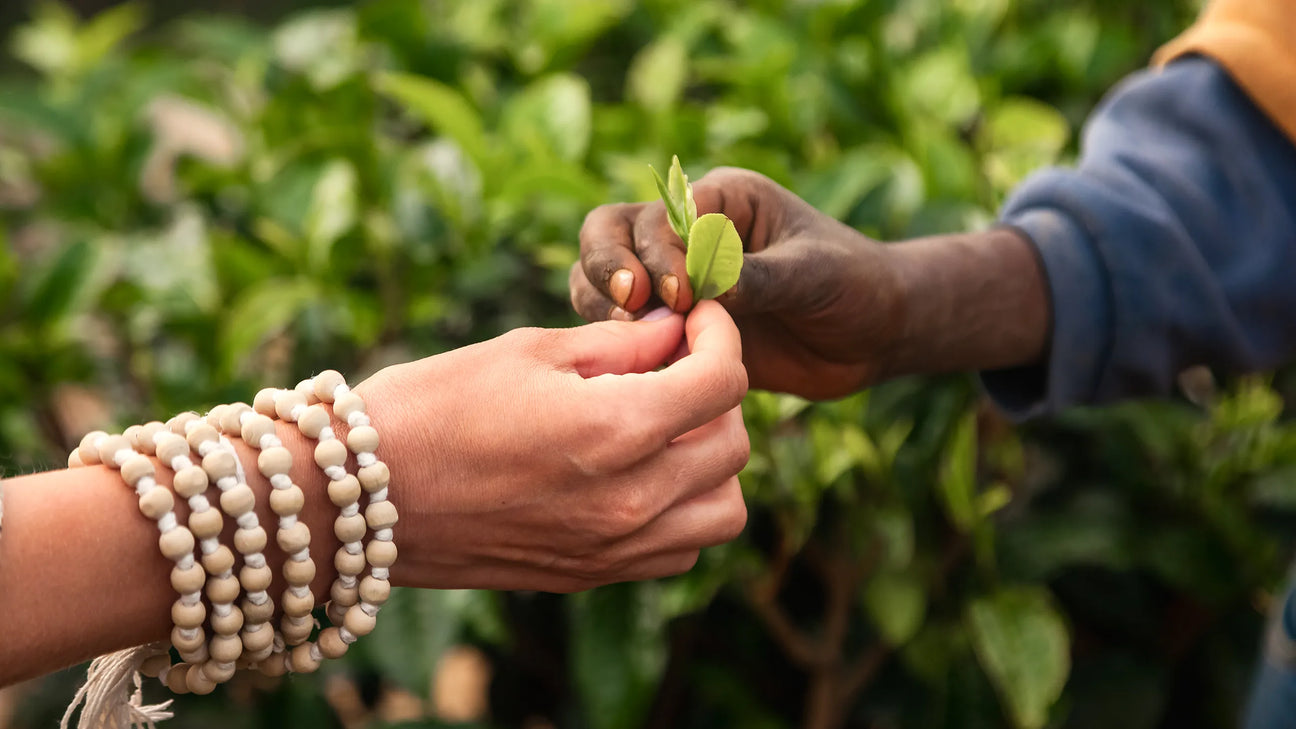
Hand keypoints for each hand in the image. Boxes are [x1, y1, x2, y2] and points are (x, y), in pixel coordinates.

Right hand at [358, 301, 749, 592]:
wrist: (359, 499)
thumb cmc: (433, 406)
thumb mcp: (530, 350)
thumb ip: (620, 344)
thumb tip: (675, 331)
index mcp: (616, 431)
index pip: (724, 381)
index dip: (721, 334)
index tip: (696, 316)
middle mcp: (629, 500)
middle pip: (734, 445)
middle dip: (719, 392)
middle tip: (675, 363)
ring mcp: (613, 548)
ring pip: (723, 510)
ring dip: (713, 462)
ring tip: (666, 426)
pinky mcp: (592, 576)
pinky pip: (681, 549)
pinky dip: (685, 511)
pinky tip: (642, 476)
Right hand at [570, 167, 903, 399]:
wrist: (873, 337)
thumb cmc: (855, 287)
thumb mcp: (815, 274)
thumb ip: (761, 276)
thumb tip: (707, 283)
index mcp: (720, 201)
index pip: (659, 213)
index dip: (657, 252)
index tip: (681, 295)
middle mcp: (685, 235)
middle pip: (608, 233)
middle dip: (608, 267)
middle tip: (632, 306)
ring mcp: (673, 282)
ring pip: (602, 281)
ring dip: (605, 308)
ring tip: (633, 343)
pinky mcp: (672, 329)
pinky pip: (622, 332)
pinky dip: (619, 347)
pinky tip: (640, 372)